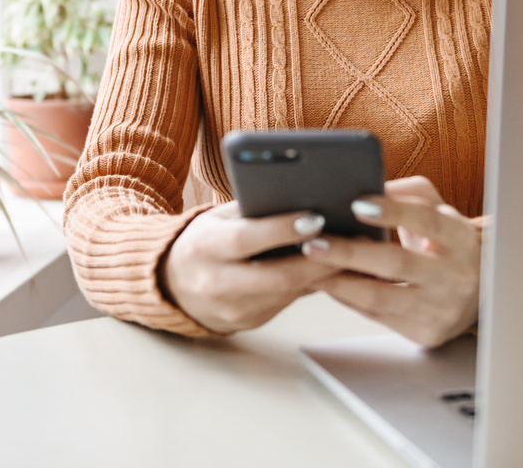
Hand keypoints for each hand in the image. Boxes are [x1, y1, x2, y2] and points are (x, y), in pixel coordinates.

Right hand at [161, 201, 340, 334]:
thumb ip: (252, 210)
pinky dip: (311, 285)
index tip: (315, 217)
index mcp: (204, 248)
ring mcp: (232, 310)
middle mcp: (215, 284)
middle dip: (317, 259)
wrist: (171, 286)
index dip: (281, 229)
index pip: (245, 239)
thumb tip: (303, 199)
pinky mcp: (248, 323)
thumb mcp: (218, 219)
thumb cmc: (204, 241)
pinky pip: (287, 303)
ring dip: (323, 274)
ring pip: (289, 293)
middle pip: (276, 276)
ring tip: (351, 252)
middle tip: (349, 240)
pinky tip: (332, 269)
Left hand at [303, 176, 482, 347]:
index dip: (392, 212)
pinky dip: (348, 300)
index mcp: (461, 238)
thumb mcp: (440, 210)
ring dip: (339, 282)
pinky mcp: (425, 332)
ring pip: (380, 297)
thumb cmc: (448, 243)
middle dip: (349, 253)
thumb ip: (408, 193)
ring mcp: (441, 309)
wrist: (482, 292)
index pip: (425, 221)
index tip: (356, 204)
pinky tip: (327, 284)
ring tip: (310, 266)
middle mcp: (455, 276)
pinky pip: (377, 316)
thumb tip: (368, 186)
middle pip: (396, 263)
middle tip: (314, 241)